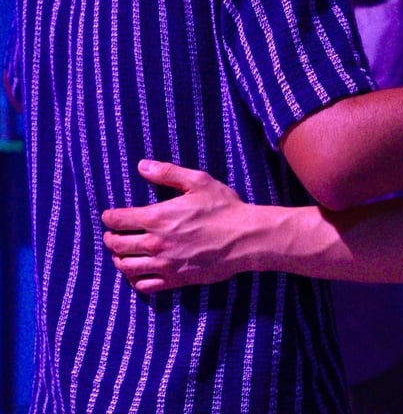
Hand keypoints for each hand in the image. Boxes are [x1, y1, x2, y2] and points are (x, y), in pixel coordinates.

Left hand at [102, 160, 266, 293]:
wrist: (246, 238)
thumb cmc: (224, 208)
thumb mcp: (198, 182)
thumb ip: (168, 173)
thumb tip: (142, 165)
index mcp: (157, 217)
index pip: (117, 220)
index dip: (109, 217)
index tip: (110, 216)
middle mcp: (155, 243)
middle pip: (117, 245)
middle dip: (110, 238)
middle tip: (113, 235)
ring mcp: (164, 264)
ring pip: (126, 267)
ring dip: (119, 259)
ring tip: (122, 254)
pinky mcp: (176, 280)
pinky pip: (145, 285)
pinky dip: (136, 280)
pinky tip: (139, 272)